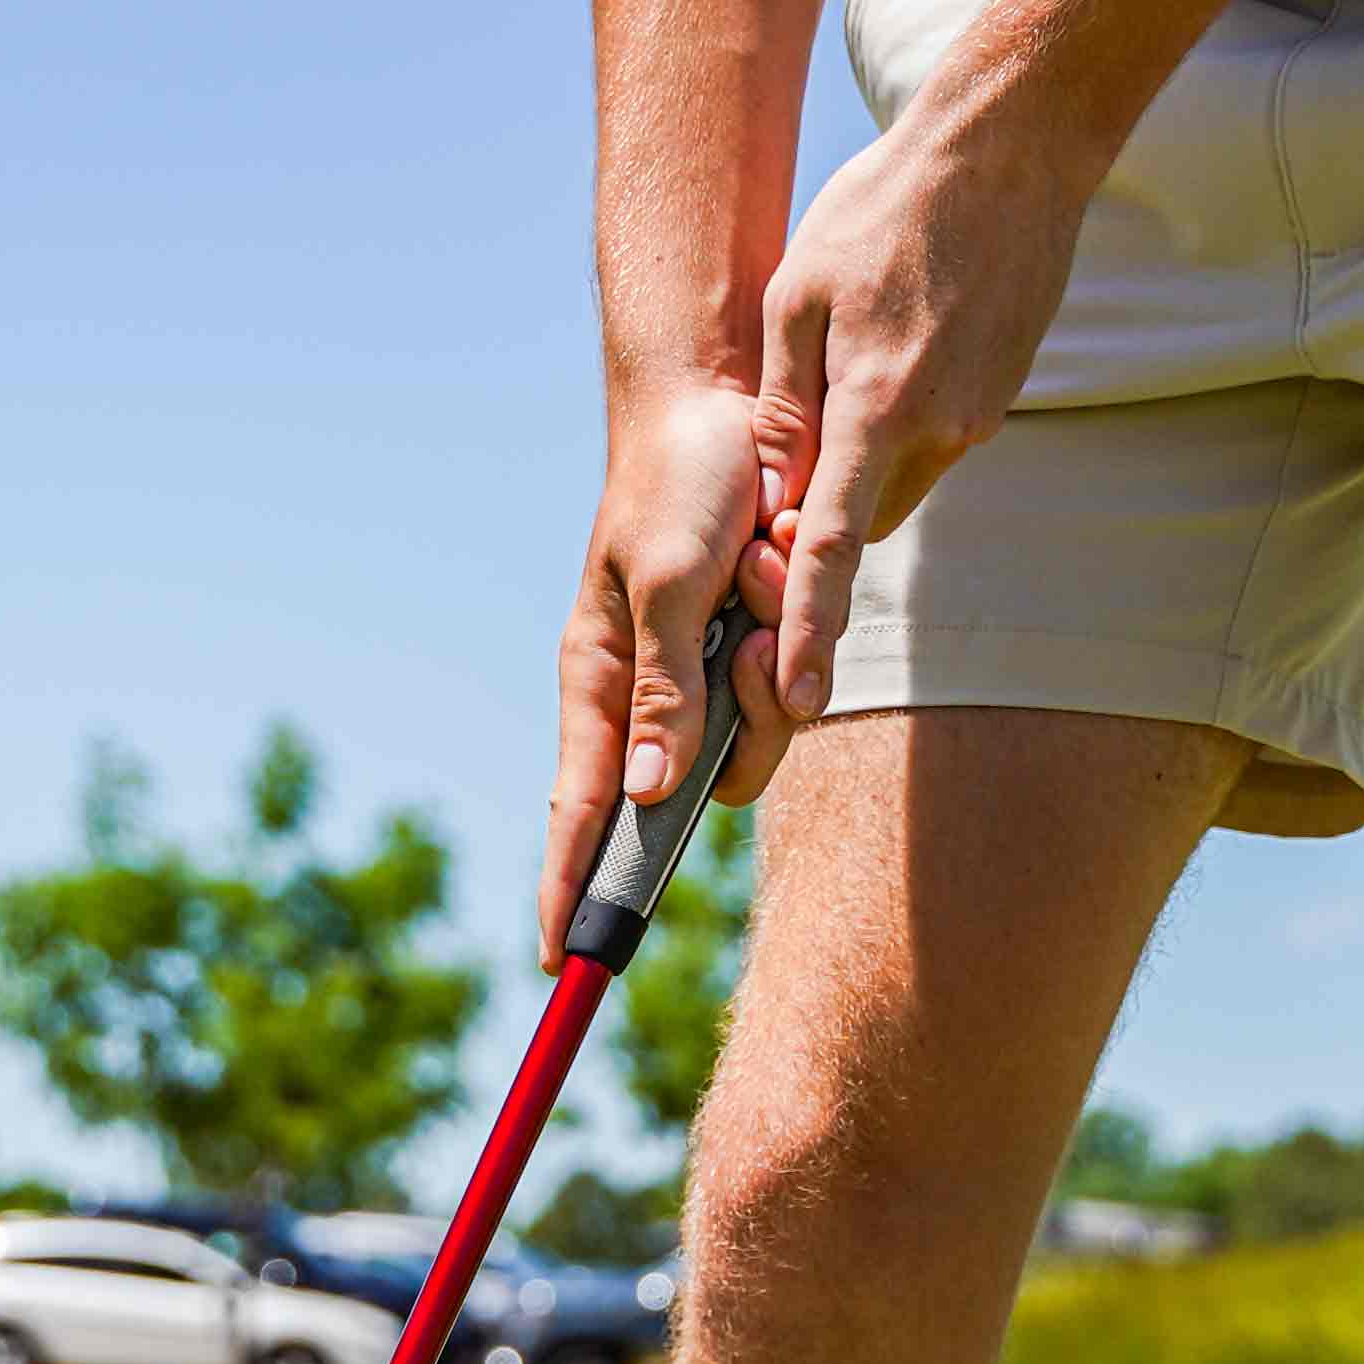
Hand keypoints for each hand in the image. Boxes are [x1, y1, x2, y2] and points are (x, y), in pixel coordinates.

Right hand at [542, 379, 791, 967]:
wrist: (737, 401)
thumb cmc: (678, 482)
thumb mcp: (664, 584)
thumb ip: (663, 691)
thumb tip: (653, 795)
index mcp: (599, 686)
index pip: (578, 813)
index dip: (569, 889)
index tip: (564, 962)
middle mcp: (653, 699)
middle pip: (699, 794)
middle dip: (735, 733)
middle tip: (744, 644)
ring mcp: (709, 683)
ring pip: (759, 748)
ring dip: (773, 669)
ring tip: (760, 573)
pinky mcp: (760, 657)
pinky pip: (795, 693)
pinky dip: (799, 635)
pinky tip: (781, 564)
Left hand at [754, 83, 1100, 722]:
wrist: (1012, 149)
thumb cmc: (885, 208)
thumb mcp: (797, 293)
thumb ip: (783, 408)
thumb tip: (766, 502)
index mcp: (873, 408)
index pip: (828, 549)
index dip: (807, 631)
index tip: (795, 700)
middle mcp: (933, 432)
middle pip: (857, 526)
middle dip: (817, 517)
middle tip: (788, 457)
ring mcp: (975, 423)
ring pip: (894, 488)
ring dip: (862, 462)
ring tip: (856, 358)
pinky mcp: (998, 405)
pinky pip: (931, 445)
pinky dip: (902, 425)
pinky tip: (902, 344)